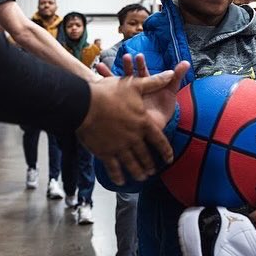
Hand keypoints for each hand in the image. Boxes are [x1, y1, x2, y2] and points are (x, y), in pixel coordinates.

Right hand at [76, 58, 190, 185]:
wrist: (85, 104)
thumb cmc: (110, 92)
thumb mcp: (135, 85)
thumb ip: (155, 82)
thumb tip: (170, 74)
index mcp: (143, 123)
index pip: (159, 141)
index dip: (166, 151)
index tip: (169, 159)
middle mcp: (134, 138)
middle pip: (145, 155)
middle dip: (150, 164)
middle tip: (153, 171)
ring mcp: (120, 147)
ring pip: (132, 164)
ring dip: (138, 172)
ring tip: (141, 177)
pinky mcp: (105, 152)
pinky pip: (114, 168)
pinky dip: (118, 176)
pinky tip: (121, 181)